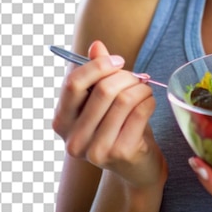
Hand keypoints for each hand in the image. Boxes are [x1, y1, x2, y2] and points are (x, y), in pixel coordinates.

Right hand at [52, 40, 165, 188]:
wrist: (136, 165)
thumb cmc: (119, 126)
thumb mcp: (104, 100)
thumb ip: (97, 73)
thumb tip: (97, 45)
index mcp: (62, 121)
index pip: (74, 83)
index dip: (99, 66)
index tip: (119, 61)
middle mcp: (73, 139)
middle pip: (103, 89)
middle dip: (127, 77)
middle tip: (138, 78)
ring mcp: (95, 150)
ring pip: (124, 99)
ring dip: (141, 89)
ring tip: (145, 91)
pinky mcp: (120, 153)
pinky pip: (140, 112)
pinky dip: (150, 101)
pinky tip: (149, 104)